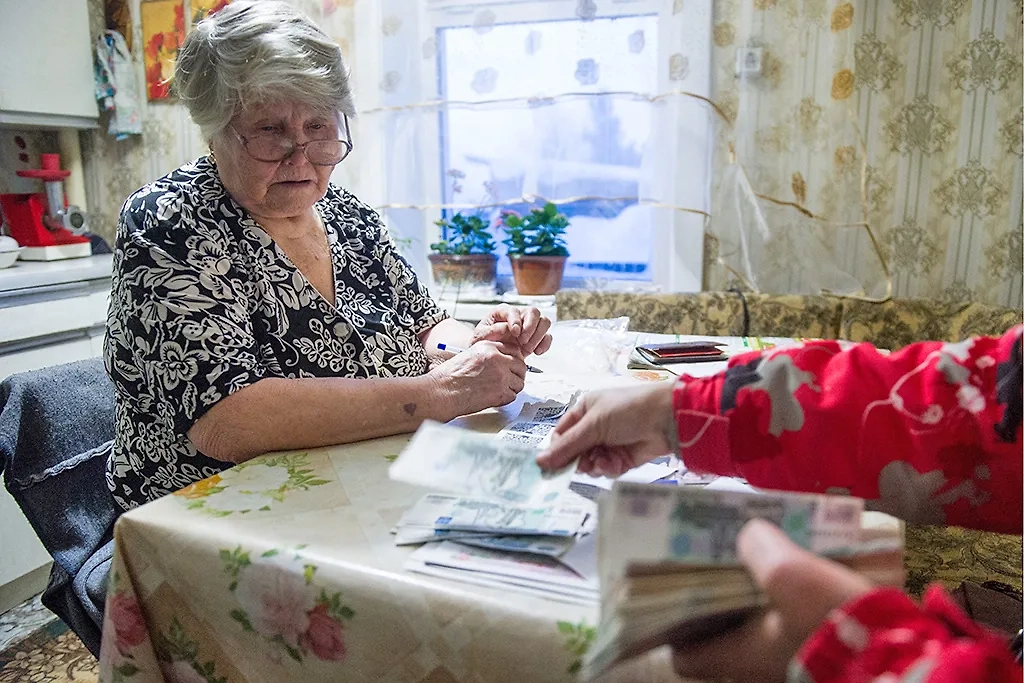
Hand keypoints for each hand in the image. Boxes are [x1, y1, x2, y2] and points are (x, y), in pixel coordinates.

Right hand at [429, 341, 526, 416]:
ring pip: (519, 382)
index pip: (515, 350)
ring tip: (499, 390)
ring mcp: (501, 376)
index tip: (512, 366)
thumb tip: (504, 361)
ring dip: (512, 388)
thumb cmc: (451, 376)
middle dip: (516, 374)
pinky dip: (506, 399)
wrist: (443, 392)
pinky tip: (495, 397)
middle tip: (509, 380)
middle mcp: (497, 359)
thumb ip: (489, 356)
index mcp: (489, 347)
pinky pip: (513, 396)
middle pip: (521, 366)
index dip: (515, 360)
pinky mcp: (500, 392)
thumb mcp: (471, 355)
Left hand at [472, 304, 552, 356]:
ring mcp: (529, 326)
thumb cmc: (483, 344)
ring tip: (527, 348)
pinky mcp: (536, 338)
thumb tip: (505, 328)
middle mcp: (518, 316)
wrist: (489, 357)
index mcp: (503, 312)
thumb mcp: (479, 337)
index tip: (515, 333)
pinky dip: (545, 344)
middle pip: (534, 312)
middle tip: (522, 341)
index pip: (514, 310)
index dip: (516, 320)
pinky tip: (536, 352)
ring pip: (544, 321)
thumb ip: (491, 331)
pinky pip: (548, 337)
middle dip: (530, 327)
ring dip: (538, 335)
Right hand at [535, 383, 675, 475]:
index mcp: (585, 410)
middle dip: (577, 460)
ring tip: (601, 462)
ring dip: (594, 465)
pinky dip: (609, 468)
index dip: (556, 449)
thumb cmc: (628, 410)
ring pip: (590, 463)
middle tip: (581, 466)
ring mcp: (609, 443)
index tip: (550, 466)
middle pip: (575, 452)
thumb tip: (540, 461)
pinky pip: (607, 469)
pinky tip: (614, 463)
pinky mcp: (623, 458)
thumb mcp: (594, 425)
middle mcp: (595, 427)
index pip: (562, 433)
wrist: (666, 419)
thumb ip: (568, 446)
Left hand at [671, 520, 872, 682]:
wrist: (911, 664)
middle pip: (720, 633)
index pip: (685, 657)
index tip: (674, 587)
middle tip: (714, 555)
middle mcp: (759, 669)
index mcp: (739, 660)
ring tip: (756, 551)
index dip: (674, 625)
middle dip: (716, 595)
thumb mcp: (793, 577)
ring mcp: (791, 664)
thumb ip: (761, 550)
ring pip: (756, 626)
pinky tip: (798, 566)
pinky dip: (786, 600)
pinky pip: (790, 624)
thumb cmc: (838, 627)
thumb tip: (748, 532)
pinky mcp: (822, 655)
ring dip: (755, 593)